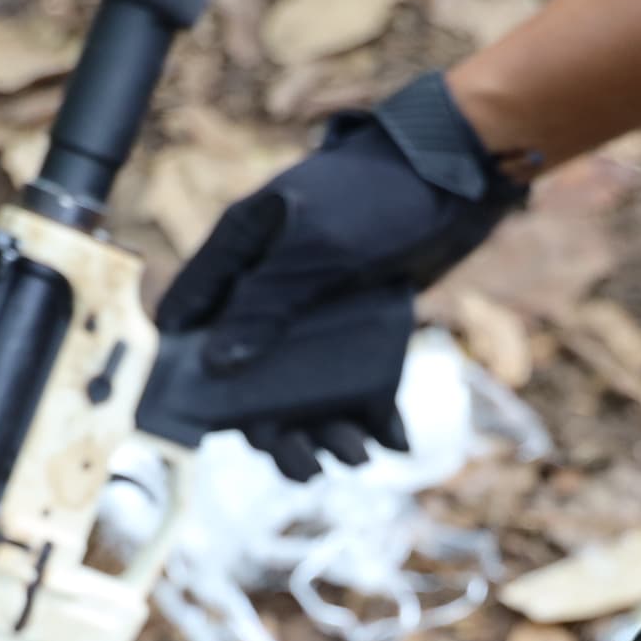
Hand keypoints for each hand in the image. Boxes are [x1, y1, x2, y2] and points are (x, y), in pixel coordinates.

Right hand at [149, 72, 523, 478]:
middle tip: (302, 466)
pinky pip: (355, 381)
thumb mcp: (316, 247)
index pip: (191, 317)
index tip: (187, 422)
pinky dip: (372, 413)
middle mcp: (269, 287)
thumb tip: (217, 363)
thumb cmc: (377, 194)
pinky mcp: (360, 325)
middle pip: (250, 373)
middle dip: (274, 426)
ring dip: (327, 429)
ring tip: (356, 457)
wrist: (458, 174)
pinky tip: (391, 440)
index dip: (182, 368)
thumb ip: (267, 302)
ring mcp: (315, 310)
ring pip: (305, 387)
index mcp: (241, 253)